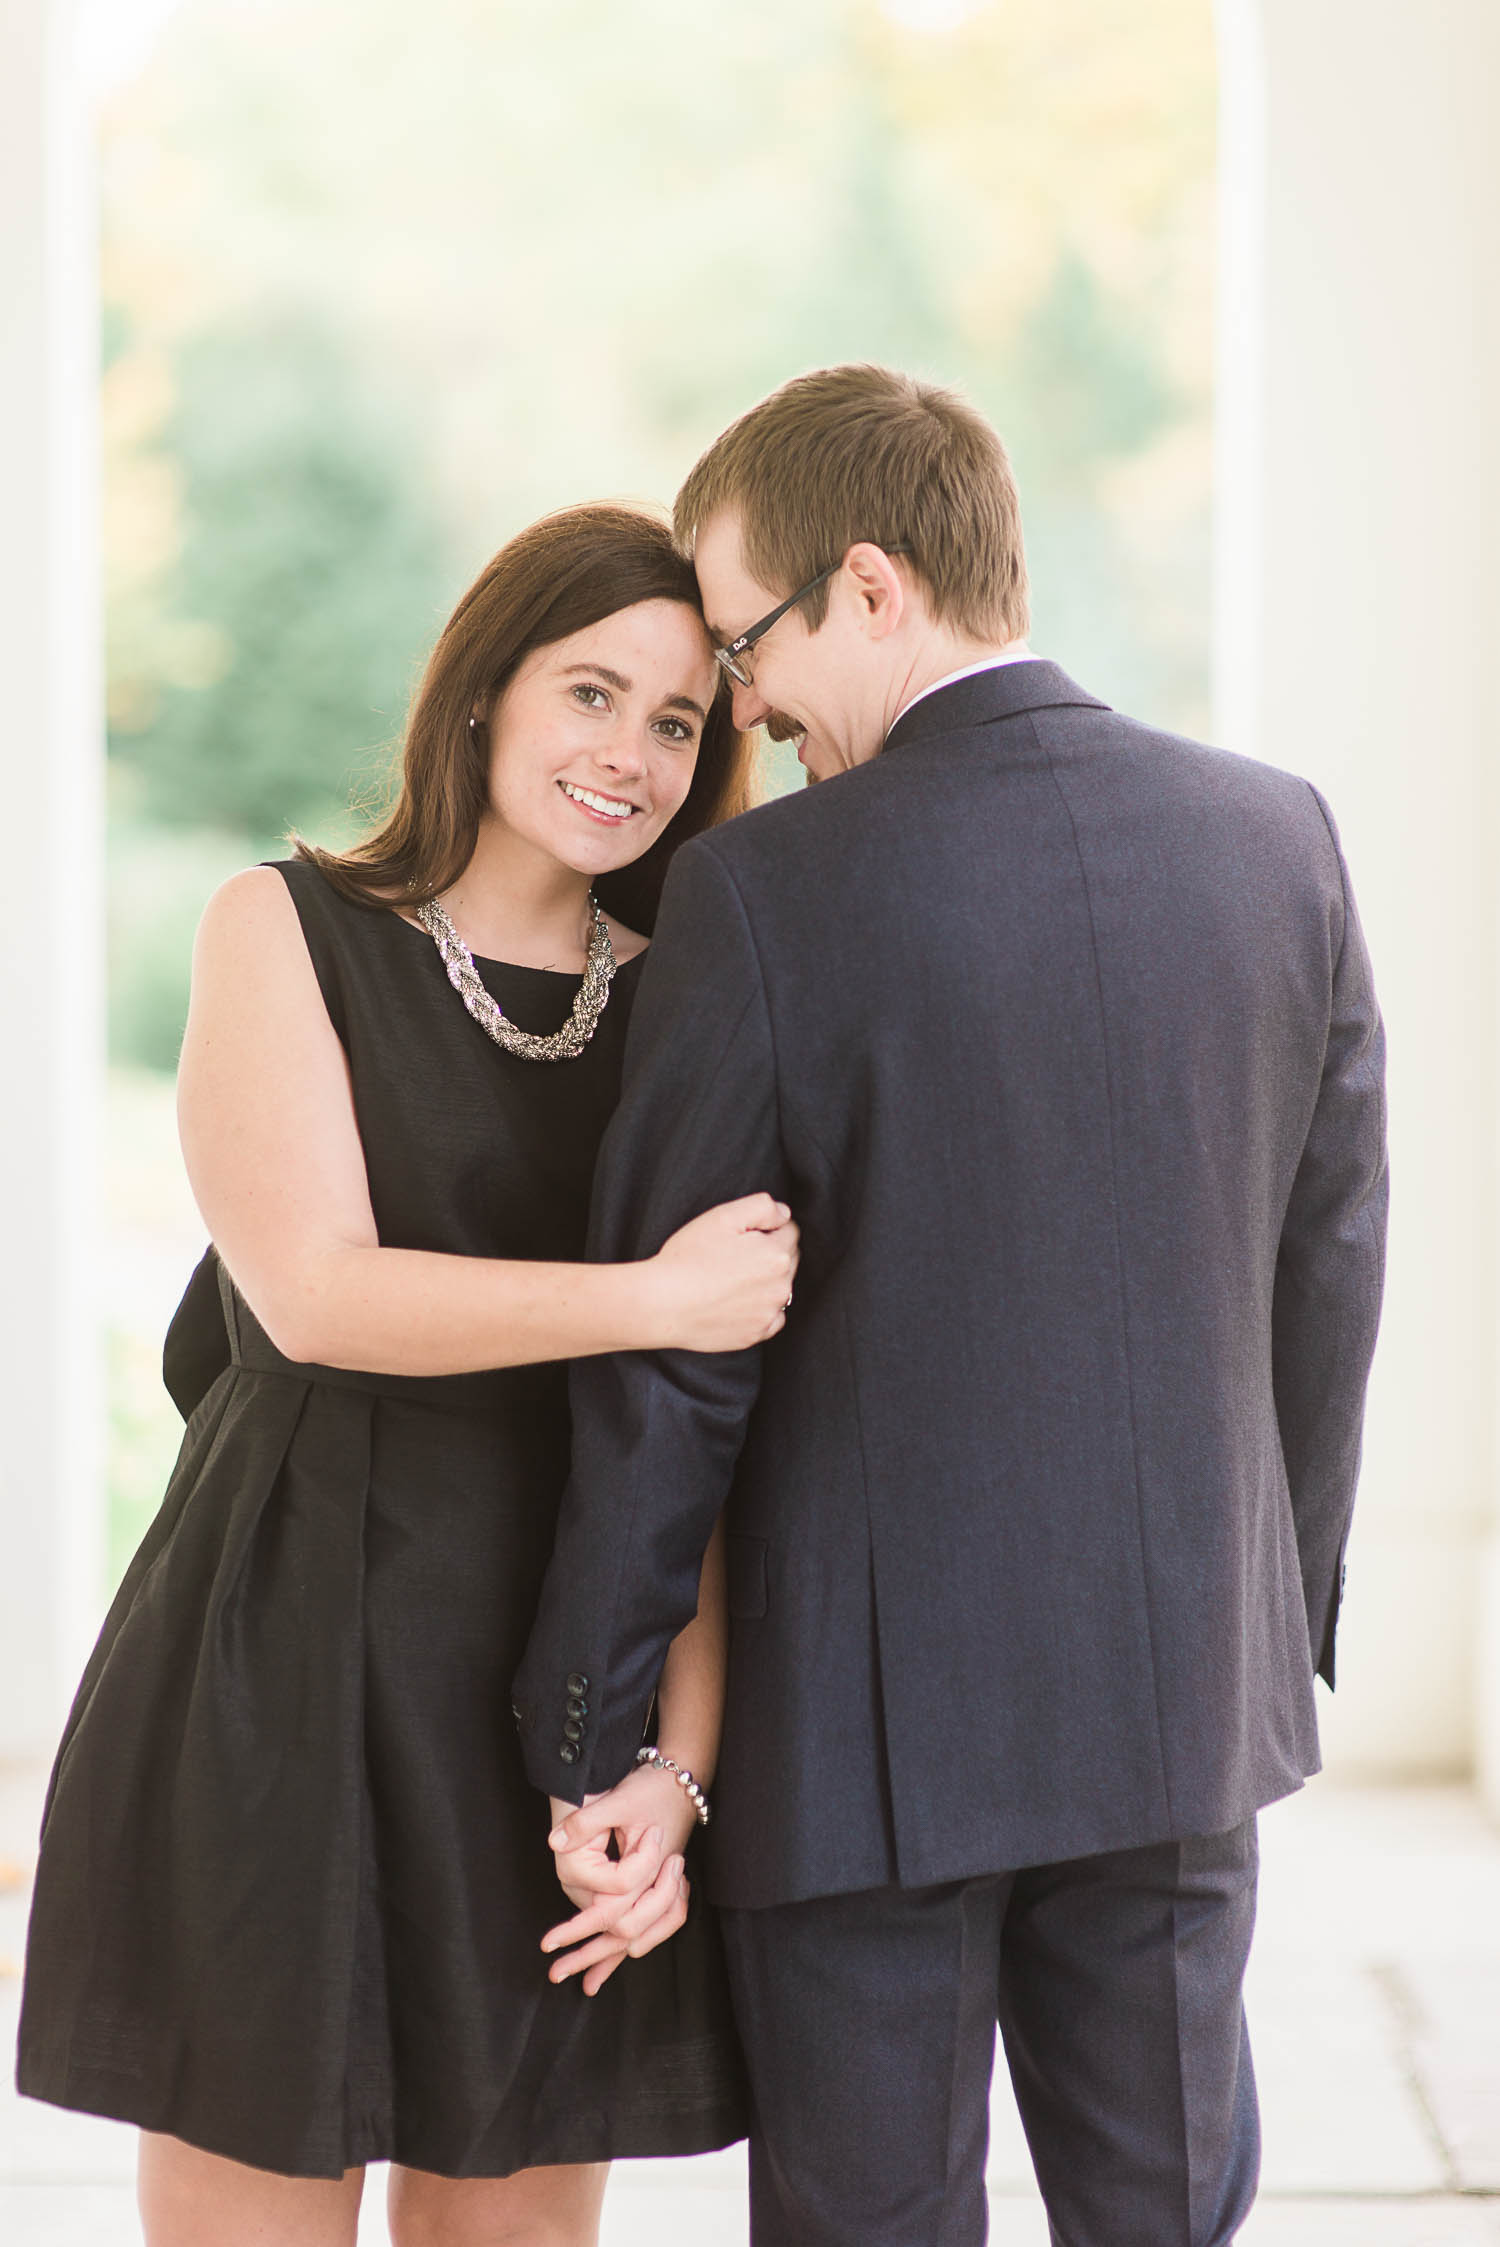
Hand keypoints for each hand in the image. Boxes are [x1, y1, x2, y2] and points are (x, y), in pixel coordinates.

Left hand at [541, 1766, 697, 1993]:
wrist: (680, 1781)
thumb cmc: (650, 1790)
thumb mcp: (617, 1802)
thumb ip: (586, 1823)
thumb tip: (555, 1843)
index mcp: (643, 1870)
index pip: (609, 1911)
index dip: (576, 1929)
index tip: (548, 1943)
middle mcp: (655, 1886)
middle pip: (623, 1934)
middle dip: (590, 1955)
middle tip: (556, 1972)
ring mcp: (661, 1889)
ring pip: (636, 1937)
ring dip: (608, 1960)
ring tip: (585, 1984)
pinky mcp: (660, 1888)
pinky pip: (646, 1927)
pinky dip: (626, 1949)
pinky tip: (610, 1969)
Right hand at [648, 1194, 799, 1352]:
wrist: (662, 1304)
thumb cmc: (688, 1258)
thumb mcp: (723, 1216)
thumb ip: (762, 1207)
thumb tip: (784, 1213)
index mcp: (776, 1255)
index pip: (789, 1231)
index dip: (766, 1227)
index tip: (742, 1234)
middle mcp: (780, 1287)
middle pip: (787, 1260)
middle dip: (769, 1253)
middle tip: (732, 1255)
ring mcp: (769, 1314)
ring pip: (779, 1289)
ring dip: (765, 1281)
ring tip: (730, 1279)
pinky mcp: (755, 1334)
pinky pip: (770, 1318)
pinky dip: (759, 1309)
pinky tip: (735, 1302)